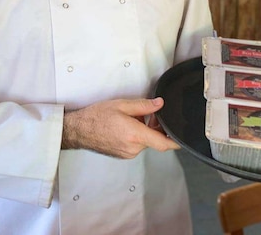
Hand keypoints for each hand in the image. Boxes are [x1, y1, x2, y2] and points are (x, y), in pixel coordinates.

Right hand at [62, 97, 178, 158]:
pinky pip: (136, 145)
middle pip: (154, 140)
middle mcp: (133, 147)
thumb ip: (143, 106)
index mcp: (135, 135)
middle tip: (148, 114)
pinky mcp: (123, 155)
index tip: (182, 138)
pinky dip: (136, 136)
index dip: (175, 141)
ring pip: (145, 142)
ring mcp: (127, 153)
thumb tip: (159, 104)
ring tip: (132, 118)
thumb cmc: (96, 117)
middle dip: (155, 127)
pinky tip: (126, 126)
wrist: (78, 130)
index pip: (163, 143)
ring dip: (144, 131)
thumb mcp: (122, 105)